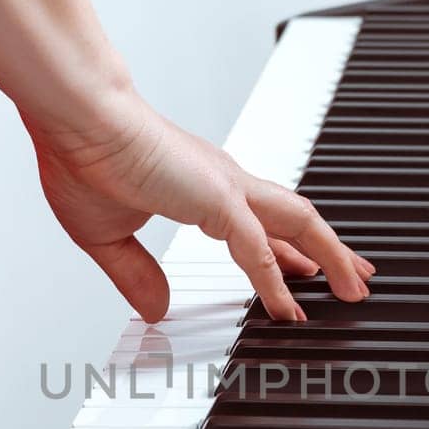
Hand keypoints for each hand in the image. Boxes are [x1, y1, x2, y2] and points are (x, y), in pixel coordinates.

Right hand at [29, 87, 374, 322]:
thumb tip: (155, 308)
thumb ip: (136, 275)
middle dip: (328, 251)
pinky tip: (286, 308)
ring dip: (330, 258)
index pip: (260, 224)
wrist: (75, 120)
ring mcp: (227, 188)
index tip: (303, 274)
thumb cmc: (81, 159)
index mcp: (200, 187)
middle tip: (352, 277)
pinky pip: (258, 250)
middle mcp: (224, 183)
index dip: (285, 252)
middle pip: (295, 220)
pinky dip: (275, 281)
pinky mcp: (219, 199)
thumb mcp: (108, 237)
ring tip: (353, 289)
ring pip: (299, 225)